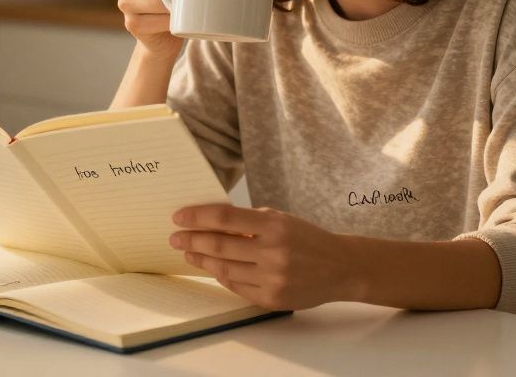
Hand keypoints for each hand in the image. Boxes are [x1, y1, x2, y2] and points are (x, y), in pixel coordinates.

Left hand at [170, 204, 358, 310]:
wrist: (340, 268)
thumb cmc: (306, 238)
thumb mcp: (281, 220)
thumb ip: (249, 222)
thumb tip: (210, 221)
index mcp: (274, 226)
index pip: (225, 218)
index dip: (197, 217)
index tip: (179, 217)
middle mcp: (272, 252)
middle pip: (219, 246)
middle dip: (192, 241)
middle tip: (175, 238)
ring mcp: (272, 278)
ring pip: (224, 269)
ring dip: (202, 260)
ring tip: (189, 254)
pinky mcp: (271, 299)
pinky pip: (236, 287)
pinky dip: (222, 276)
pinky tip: (214, 268)